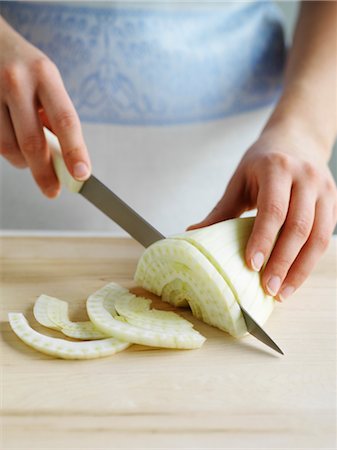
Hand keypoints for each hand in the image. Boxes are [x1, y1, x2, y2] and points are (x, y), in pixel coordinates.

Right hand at [0, 18, 90, 197]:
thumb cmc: (25, 67)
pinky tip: (11, 139)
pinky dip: (6, 150)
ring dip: (22, 162)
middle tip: (53, 191)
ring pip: (8, 147)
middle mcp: (16, 81)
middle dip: (45, 174)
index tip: (82, 175)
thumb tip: (64, 159)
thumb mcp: (47, 81)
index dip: (75, 151)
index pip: (66, 121)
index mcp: (45, 74)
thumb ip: (55, 117)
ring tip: (28, 158)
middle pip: (33, 142)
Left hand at [187, 123, 336, 300]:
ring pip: (319, 237)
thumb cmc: (263, 163)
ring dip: (300, 269)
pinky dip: (310, 261)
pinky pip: (326, 237)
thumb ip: (221, 210)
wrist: (297, 140)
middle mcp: (306, 177)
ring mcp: (325, 189)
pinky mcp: (334, 202)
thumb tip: (192, 233)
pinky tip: (295, 278)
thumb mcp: (239, 181)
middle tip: (268, 289)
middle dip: (283, 262)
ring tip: (282, 293)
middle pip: (299, 227)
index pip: (273, 209)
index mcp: (277, 168)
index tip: (251, 265)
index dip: (263, 239)